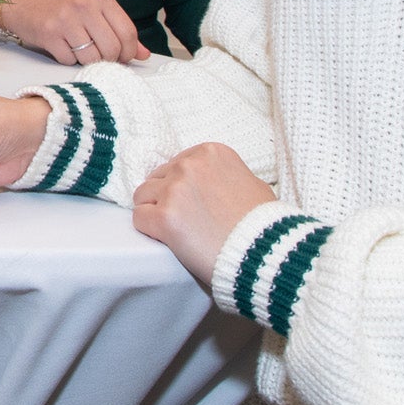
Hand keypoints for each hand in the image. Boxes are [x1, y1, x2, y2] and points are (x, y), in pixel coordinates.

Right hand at [0, 0, 149, 66]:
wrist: (22, 0)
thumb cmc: (60, 6)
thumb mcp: (93, 9)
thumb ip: (119, 30)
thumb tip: (144, 54)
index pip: (128, 32)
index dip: (129, 51)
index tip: (122, 56)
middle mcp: (84, 6)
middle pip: (112, 49)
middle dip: (109, 60)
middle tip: (99, 57)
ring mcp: (66, 20)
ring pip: (92, 58)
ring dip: (87, 61)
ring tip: (79, 50)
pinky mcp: (49, 34)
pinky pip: (70, 60)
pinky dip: (68, 60)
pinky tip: (62, 47)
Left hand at [132, 144, 275, 287]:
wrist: (264, 252)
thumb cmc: (264, 223)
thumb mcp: (253, 185)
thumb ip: (228, 176)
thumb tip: (218, 183)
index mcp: (210, 152)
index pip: (175, 164)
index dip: (179, 186)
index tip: (189, 203)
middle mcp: (189, 165)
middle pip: (157, 178)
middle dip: (164, 198)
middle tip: (182, 220)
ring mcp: (174, 190)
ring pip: (142, 196)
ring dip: (153, 212)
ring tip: (173, 230)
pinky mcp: (164, 218)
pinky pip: (138, 219)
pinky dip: (149, 230)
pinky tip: (166, 239)